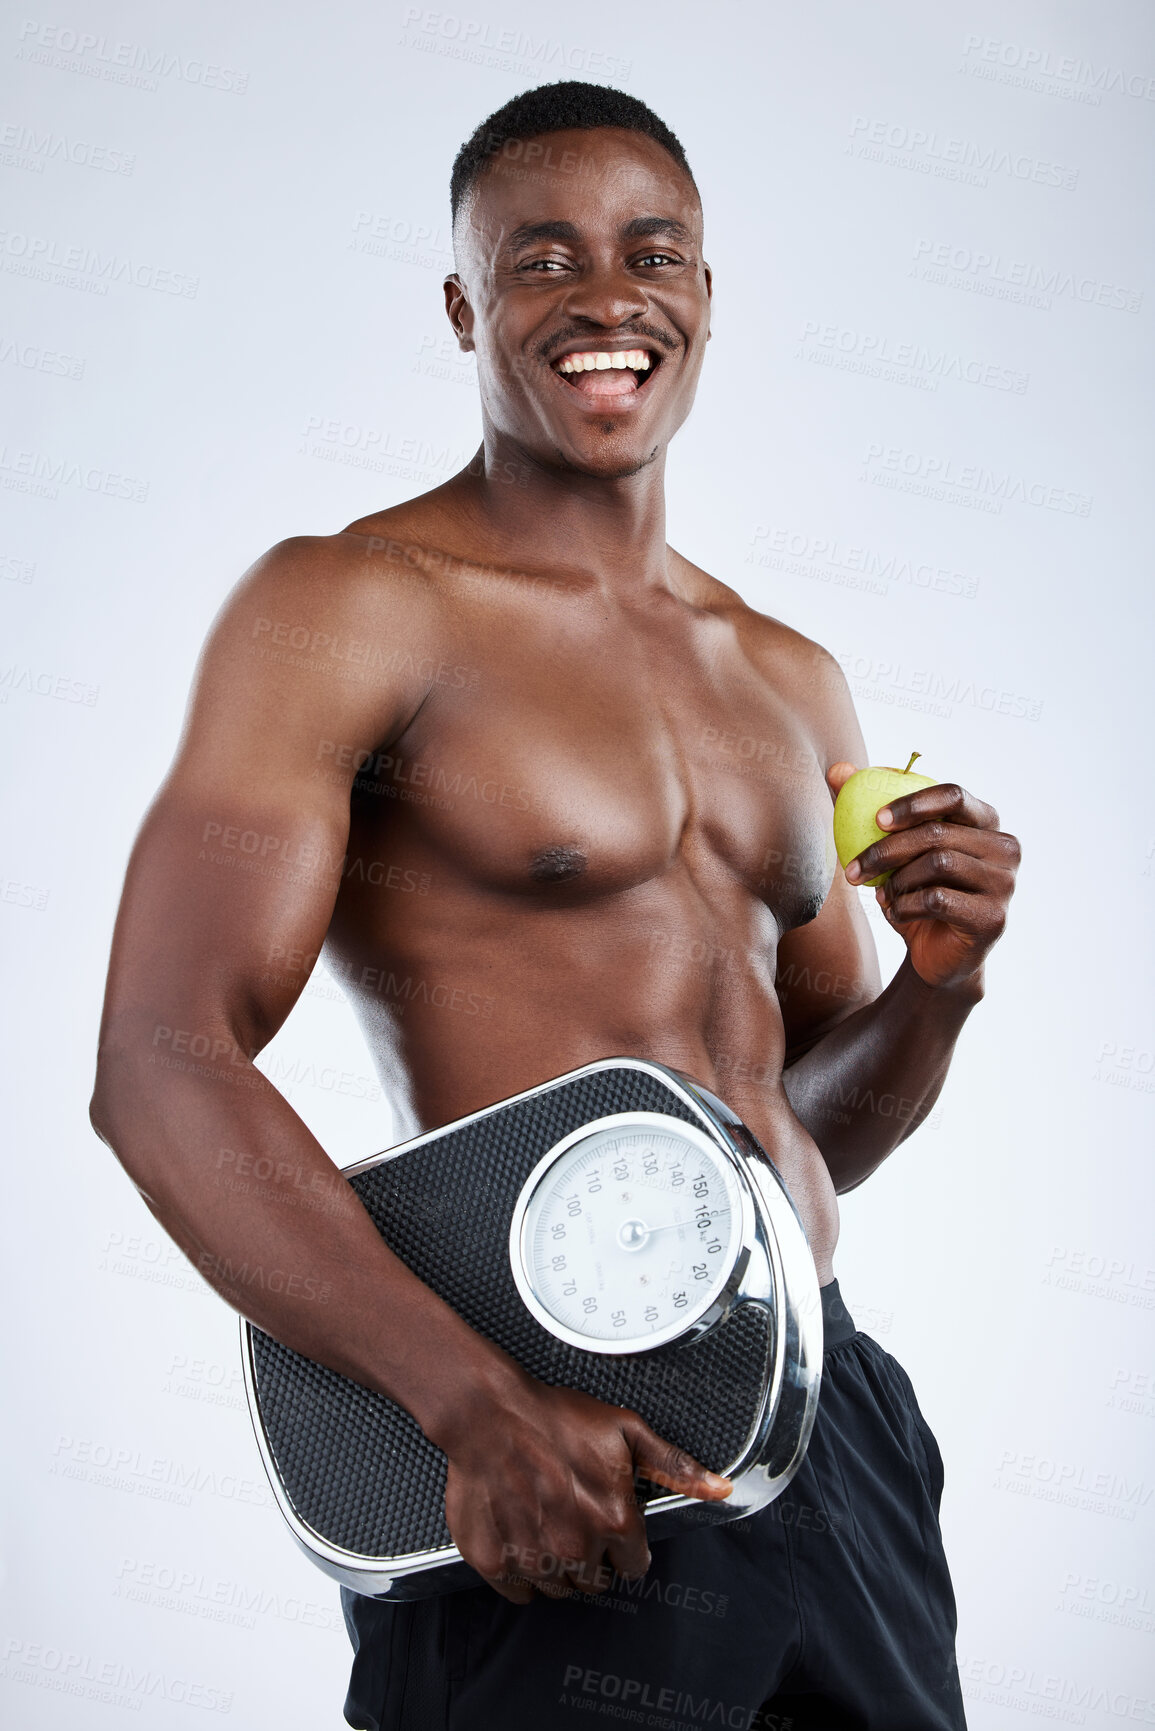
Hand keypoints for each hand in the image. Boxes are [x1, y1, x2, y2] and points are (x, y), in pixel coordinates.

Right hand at [438, 1370, 730, 1603]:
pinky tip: (520, 1535)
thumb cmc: (555, 1418)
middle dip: (591, 1555)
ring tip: (546, 1522)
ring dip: (556, 1565)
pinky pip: (519, 1591)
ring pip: (558, 1588)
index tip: (609, 1526)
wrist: (490, 1413)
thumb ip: (675, 1467)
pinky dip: (520, 1571)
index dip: (625, 1545)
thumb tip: (719, 1488)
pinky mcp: (496, 1563)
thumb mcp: (626, 1430)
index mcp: (614, 1521)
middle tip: (574, 1517)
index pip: (634, 1566)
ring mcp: (534, 1559)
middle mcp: (577, 1549)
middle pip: (596, 1582)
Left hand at [827, 766, 1019, 990]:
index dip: (913, 804)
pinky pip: (937, 900)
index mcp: (986, 821)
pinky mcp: (993, 918)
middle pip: (938, 833)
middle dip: (886, 850)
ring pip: (938, 864)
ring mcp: (1005, 884)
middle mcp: (1005, 848)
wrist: (936, 955)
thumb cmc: (916, 893)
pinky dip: (905, 907)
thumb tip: (838, 770)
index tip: (876, 820)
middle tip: (854, 869)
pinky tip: (896, 913)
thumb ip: (864, 809)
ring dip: (897, 881)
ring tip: (884, 894)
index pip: (954, 794)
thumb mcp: (890, 852)